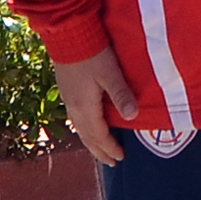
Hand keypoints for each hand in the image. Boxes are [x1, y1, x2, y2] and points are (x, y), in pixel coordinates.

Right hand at [55, 46, 137, 165]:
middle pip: (87, 137)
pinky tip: (89, 127)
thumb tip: (133, 117)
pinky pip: (77, 120)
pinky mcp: (67, 93)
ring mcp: (68, 101)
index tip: (120, 158)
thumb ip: (121, 94)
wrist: (69, 36)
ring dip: (92, 142)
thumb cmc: (92, 54)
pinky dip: (85, 130)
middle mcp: (74, 109)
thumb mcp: (111, 74)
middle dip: (100, 151)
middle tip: (111, 162)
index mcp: (85, 108)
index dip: (110, 148)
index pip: (99, 135)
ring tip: (101, 150)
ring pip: (80, 130)